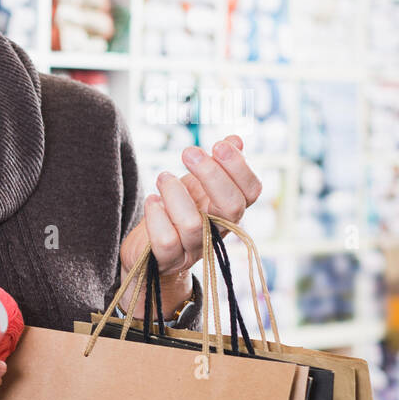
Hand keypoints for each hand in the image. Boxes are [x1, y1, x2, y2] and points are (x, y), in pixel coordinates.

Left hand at [119, 135, 263, 288]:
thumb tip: (236, 139)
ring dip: (175, 194)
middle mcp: (217, 232)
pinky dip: (156, 217)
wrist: (147, 253)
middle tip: (189, 152)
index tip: (219, 144)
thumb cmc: (175, 214)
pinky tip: (151, 200)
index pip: (251, 191)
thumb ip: (217, 166)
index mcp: (229, 211)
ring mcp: (193, 249)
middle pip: (232, 207)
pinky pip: (166, 241)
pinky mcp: (167, 260)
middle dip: (212, 175)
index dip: (240, 167)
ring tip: (162, 176)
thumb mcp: (196, 187)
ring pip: (194, 224)